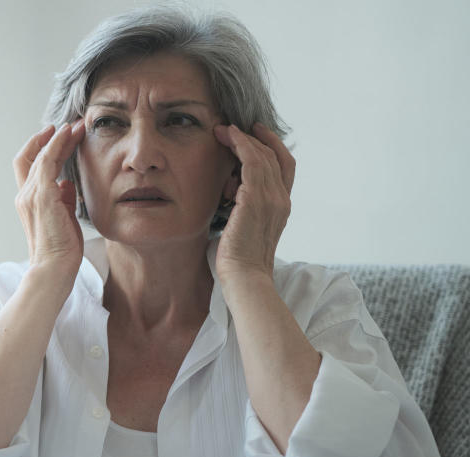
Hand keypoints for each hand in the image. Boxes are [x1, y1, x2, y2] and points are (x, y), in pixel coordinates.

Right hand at [13, 120, 86, 271]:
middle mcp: (25, 195)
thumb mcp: (64, 219)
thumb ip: (63, 200)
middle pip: (31, 156)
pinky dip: (56, 144)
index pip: (30, 168)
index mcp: (29, 202)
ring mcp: (30, 195)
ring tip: (76, 127)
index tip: (61, 137)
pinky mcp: (41, 195)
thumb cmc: (61, 250)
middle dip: (50, 139)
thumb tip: (67, 183)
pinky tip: (68, 134)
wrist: (54, 268)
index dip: (43, 149)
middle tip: (70, 126)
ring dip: (59, 138)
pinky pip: (46, 161)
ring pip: (40, 155)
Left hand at [212, 122, 295, 281]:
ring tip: (223, 130)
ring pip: (262, 155)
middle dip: (253, 138)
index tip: (254, 133)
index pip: (284, 167)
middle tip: (231, 127)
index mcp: (282, 206)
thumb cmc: (239, 259)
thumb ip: (244, 209)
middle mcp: (281, 199)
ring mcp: (272, 198)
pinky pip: (251, 161)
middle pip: (274, 156)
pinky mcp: (256, 199)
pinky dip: (240, 145)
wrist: (244, 277)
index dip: (272, 146)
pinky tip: (227, 137)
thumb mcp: (245, 228)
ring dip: (242, 139)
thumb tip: (230, 195)